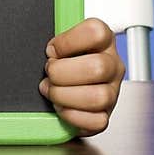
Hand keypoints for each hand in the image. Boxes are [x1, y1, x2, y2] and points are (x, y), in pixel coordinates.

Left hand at [38, 17, 125, 137]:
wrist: (71, 87)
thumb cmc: (65, 63)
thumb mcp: (61, 45)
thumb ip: (55, 44)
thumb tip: (41, 49)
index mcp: (103, 41)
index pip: (95, 33)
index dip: (67, 42)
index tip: (52, 50)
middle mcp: (112, 65)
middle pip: (97, 67)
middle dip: (62, 73)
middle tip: (49, 75)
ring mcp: (112, 91)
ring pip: (98, 97)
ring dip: (65, 96)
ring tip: (53, 92)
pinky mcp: (106, 114)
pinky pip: (96, 120)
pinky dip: (72, 116)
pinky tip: (63, 107)